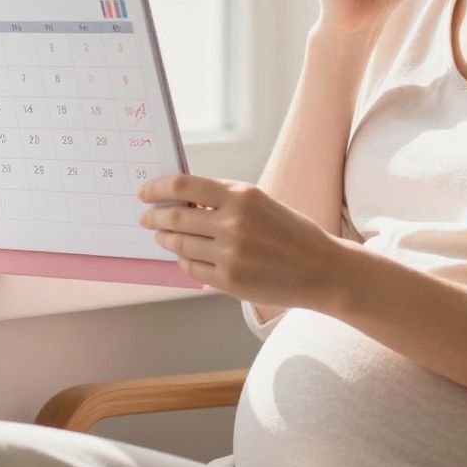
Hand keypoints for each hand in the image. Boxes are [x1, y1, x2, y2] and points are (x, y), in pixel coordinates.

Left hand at [136, 174, 347, 310]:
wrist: (322, 269)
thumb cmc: (291, 232)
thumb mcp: (260, 202)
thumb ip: (223, 199)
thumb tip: (180, 199)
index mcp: (242, 196)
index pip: (184, 186)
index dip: (157, 187)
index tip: (144, 191)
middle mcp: (233, 223)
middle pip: (175, 217)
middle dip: (154, 216)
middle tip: (145, 217)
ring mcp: (230, 254)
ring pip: (179, 244)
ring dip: (165, 238)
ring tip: (162, 236)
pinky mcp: (229, 280)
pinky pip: (191, 267)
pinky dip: (183, 259)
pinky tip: (185, 255)